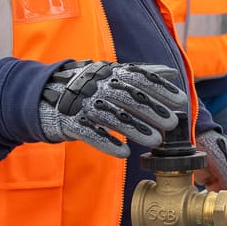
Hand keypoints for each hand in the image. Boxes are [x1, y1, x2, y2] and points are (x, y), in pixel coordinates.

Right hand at [37, 61, 184, 157]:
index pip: (139, 77)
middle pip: (127, 96)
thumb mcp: (114, 75)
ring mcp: (82, 102)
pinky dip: (106, 142)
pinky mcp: (69, 121)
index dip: (160, 88)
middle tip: (172, 123)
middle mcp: (97, 84)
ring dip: (135, 129)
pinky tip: (123, 153)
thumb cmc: (90, 87)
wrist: (46, 95)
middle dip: (152, 110)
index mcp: (111, 72)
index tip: (180, 101)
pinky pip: (89, 132)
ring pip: (111, 116)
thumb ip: (142, 75)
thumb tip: (172, 72)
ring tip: (156, 141)